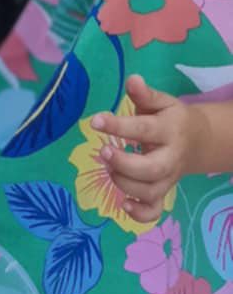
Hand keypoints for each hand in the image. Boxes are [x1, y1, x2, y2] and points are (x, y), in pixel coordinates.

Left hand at [92, 75, 199, 223]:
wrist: (198, 141)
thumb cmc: (171, 118)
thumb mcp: (162, 102)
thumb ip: (145, 94)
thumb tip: (132, 79)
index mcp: (169, 130)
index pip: (144, 129)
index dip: (119, 126)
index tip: (96, 121)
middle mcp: (171, 157)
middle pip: (151, 169)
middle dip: (124, 164)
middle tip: (104, 152)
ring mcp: (168, 179)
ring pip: (150, 191)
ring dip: (125, 184)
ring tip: (109, 168)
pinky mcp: (163, 193)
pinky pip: (154, 211)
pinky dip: (139, 214)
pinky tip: (123, 205)